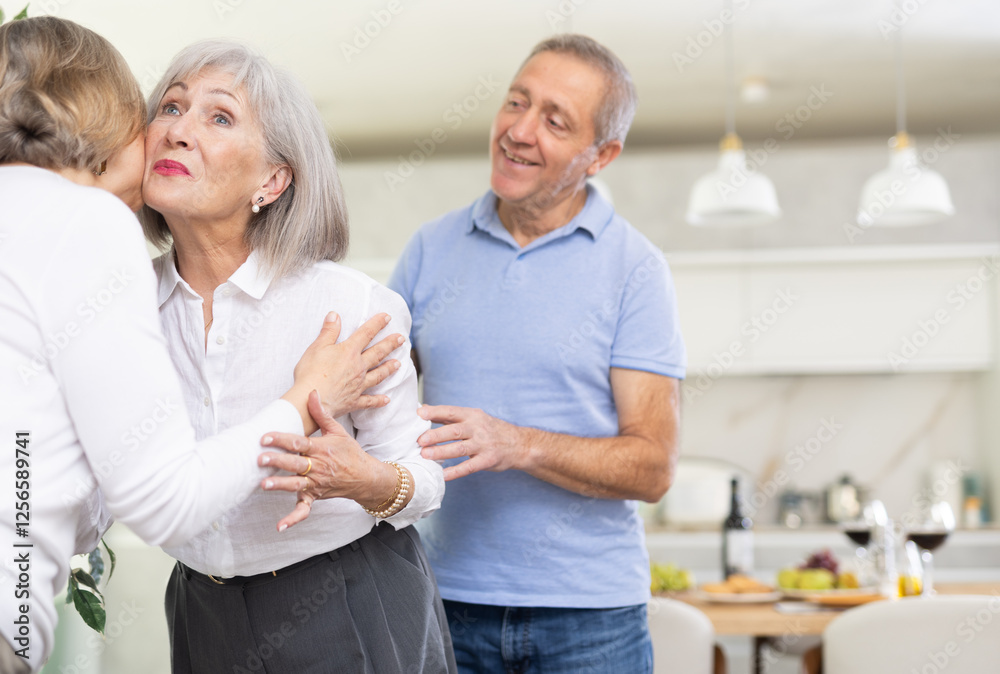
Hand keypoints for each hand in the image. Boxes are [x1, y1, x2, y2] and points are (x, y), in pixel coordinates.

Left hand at [259, 391, 397, 531]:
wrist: (366, 477)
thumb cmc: (350, 453)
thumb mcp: (338, 431)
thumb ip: (322, 414)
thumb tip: (312, 393)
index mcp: (321, 449)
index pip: (299, 443)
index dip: (282, 439)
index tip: (265, 436)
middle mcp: (318, 467)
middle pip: (295, 464)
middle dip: (278, 461)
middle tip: (260, 458)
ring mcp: (316, 484)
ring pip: (296, 485)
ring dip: (280, 485)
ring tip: (264, 484)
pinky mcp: (315, 497)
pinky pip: (303, 510)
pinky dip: (293, 519)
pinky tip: (280, 526)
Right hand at [287, 312, 403, 429]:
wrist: (309, 400)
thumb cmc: (310, 373)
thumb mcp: (317, 347)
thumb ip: (328, 331)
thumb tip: (335, 315)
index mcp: (349, 352)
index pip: (366, 333)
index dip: (377, 324)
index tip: (388, 317)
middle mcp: (358, 367)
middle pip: (378, 353)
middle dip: (390, 344)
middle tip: (402, 338)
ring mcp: (358, 385)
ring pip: (378, 375)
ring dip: (389, 369)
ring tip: (398, 364)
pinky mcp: (354, 401)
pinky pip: (370, 401)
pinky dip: (379, 400)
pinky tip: (387, 399)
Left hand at [417, 405, 526, 480]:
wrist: (519, 444)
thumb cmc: (490, 429)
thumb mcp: (474, 417)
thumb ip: (449, 415)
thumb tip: (423, 408)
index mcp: (472, 415)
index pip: (452, 411)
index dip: (435, 412)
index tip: (419, 413)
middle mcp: (478, 428)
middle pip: (454, 431)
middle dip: (436, 435)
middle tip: (420, 440)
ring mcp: (483, 445)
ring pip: (460, 449)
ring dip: (442, 452)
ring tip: (425, 456)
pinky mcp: (488, 460)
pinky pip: (470, 467)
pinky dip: (456, 471)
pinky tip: (443, 475)